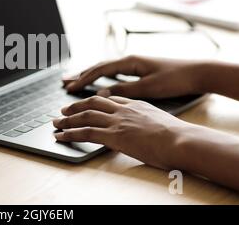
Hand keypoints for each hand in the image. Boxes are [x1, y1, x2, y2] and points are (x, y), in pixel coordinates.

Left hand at [53, 95, 188, 168]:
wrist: (182, 140)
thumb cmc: (178, 136)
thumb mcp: (161, 121)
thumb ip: (149, 120)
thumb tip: (147, 129)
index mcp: (136, 104)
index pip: (110, 99)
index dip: (95, 101)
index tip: (87, 104)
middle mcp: (124, 110)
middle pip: (94, 102)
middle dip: (76, 105)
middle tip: (64, 110)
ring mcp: (118, 122)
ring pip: (86, 115)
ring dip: (68, 119)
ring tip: (56, 123)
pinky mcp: (114, 136)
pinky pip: (86, 132)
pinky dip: (70, 133)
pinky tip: (61, 136)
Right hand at [64, 55, 204, 98]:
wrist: (197, 73)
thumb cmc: (175, 79)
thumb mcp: (148, 87)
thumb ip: (124, 90)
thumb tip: (102, 94)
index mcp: (130, 62)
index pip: (100, 70)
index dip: (83, 79)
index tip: (69, 87)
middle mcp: (129, 60)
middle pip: (99, 67)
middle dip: (81, 74)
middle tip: (64, 80)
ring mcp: (134, 63)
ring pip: (106, 68)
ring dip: (90, 74)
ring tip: (76, 78)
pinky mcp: (140, 69)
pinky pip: (114, 72)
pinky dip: (102, 76)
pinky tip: (99, 80)